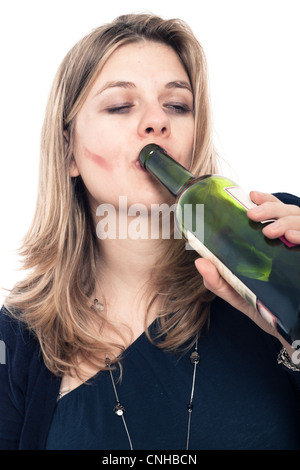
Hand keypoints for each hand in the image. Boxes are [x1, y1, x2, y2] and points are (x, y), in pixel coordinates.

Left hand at [195, 190, 299, 351]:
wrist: (287, 332)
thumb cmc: (263, 309)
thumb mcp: (237, 294)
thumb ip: (218, 280)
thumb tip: (199, 261)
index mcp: (274, 244)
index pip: (276, 212)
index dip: (266, 200)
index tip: (251, 195)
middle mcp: (292, 243)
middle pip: (289, 212)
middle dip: (271, 208)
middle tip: (253, 215)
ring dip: (286, 220)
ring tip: (270, 231)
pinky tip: (292, 238)